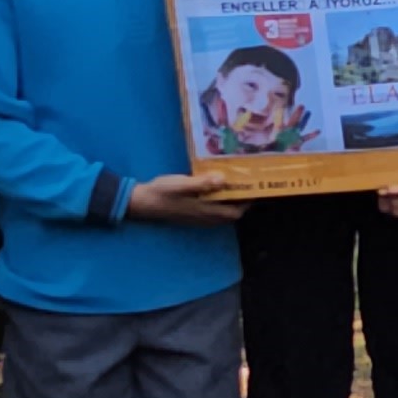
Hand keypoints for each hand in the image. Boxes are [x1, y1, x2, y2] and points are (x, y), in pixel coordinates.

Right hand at [125, 172, 249, 225]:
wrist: (143, 202)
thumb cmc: (163, 192)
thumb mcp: (182, 184)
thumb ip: (202, 183)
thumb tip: (223, 180)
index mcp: (205, 211)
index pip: (234, 212)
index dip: (247, 203)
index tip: (254, 190)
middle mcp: (204, 217)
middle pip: (230, 214)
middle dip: (241, 202)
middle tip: (246, 185)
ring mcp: (197, 218)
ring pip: (221, 214)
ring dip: (230, 203)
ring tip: (234, 186)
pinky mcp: (190, 214)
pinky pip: (212, 212)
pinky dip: (218, 204)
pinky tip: (215, 190)